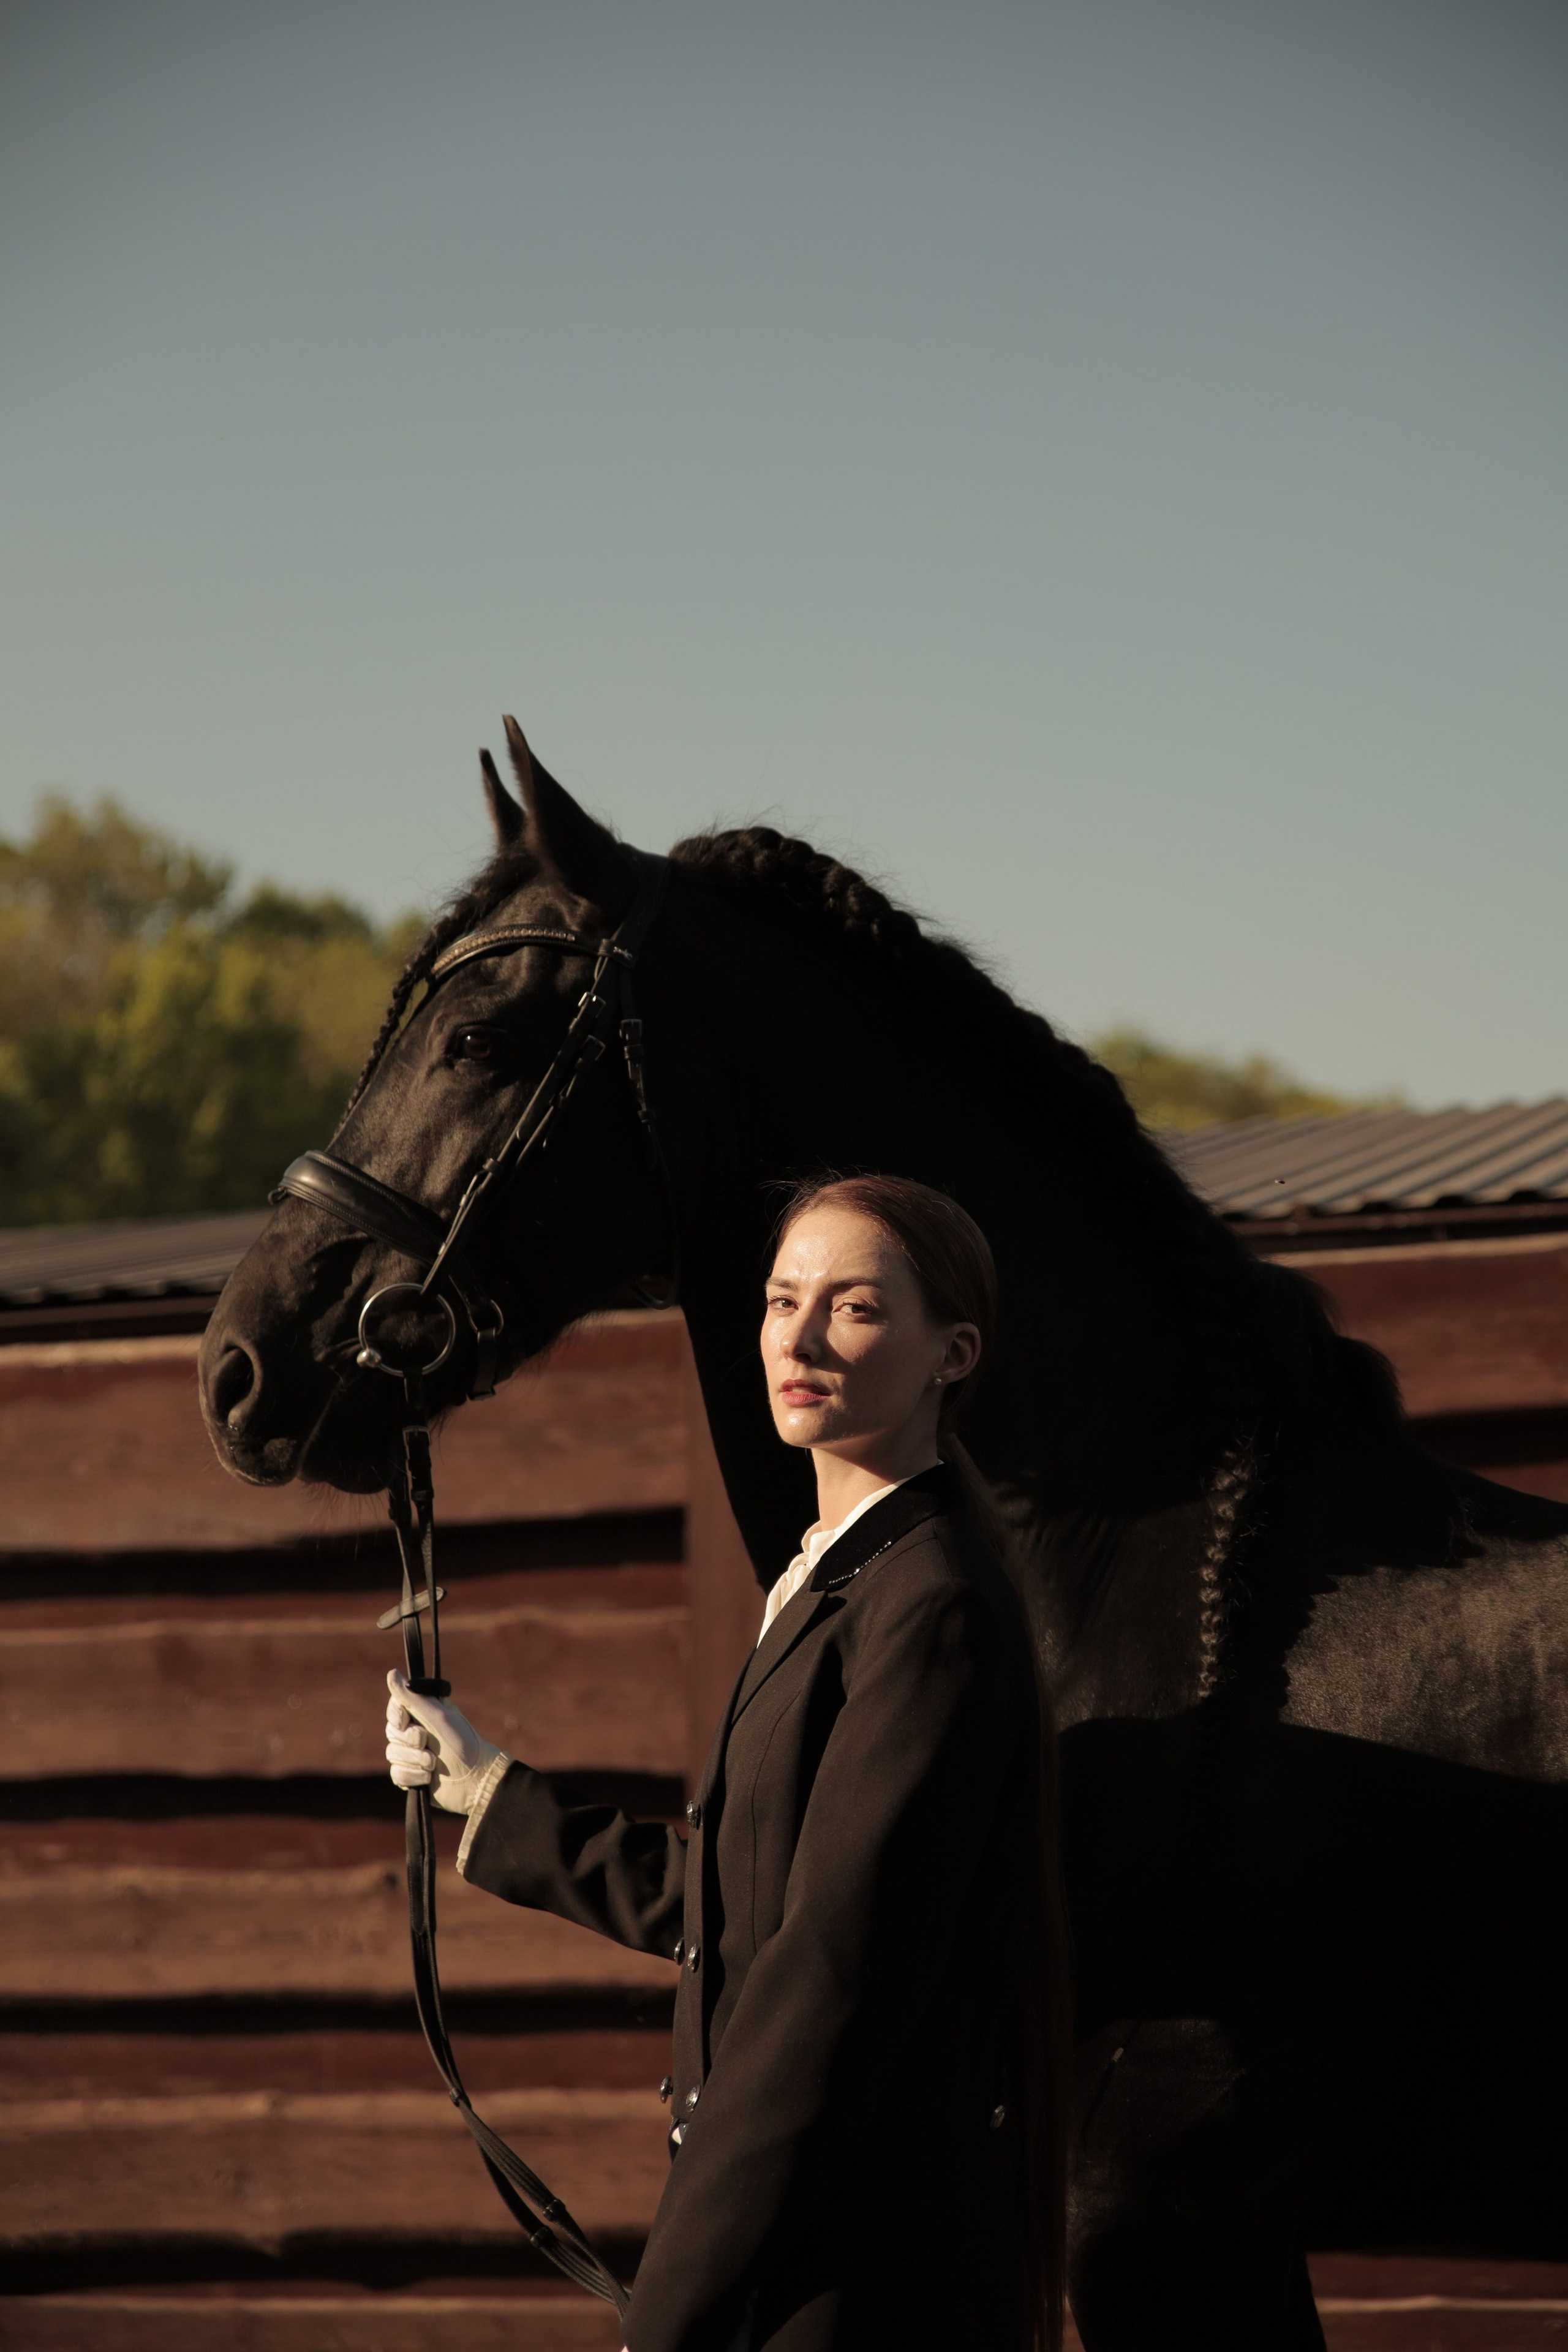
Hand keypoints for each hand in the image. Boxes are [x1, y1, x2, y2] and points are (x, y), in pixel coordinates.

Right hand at [385, 1669, 504, 1813]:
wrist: (475, 1781)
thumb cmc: (463, 1744)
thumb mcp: (438, 1718)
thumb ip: (413, 1698)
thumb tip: (391, 1673)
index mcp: (425, 1713)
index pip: (395, 1707)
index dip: (396, 1715)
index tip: (405, 1720)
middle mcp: (417, 1731)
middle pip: (392, 1731)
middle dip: (410, 1740)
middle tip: (427, 1742)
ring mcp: (413, 1754)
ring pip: (393, 1753)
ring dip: (414, 1760)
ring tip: (433, 1763)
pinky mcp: (412, 1775)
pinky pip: (397, 1773)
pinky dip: (412, 1776)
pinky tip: (428, 1777)